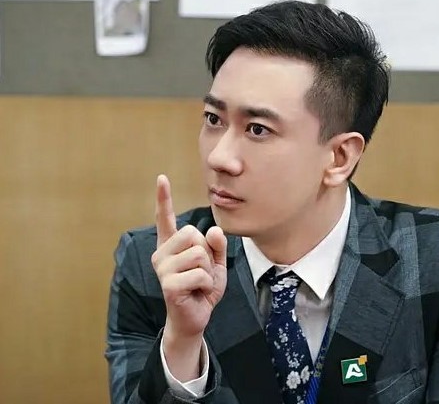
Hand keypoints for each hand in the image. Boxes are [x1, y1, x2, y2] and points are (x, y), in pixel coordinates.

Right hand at [152, 174, 226, 379]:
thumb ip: (217, 246)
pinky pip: (200, 274)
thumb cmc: (203, 289)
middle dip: (206, 253)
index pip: (166, 218)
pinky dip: (207, 284)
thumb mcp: (216, 263)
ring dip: (208, 270)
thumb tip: (213, 230)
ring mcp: (163, 269)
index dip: (163, 199)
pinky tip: (198, 292)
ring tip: (199, 283)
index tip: (162, 179)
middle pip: (192, 234)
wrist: (196, 317)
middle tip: (201, 272)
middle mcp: (162, 254)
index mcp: (171, 246)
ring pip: (198, 254)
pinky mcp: (168, 284)